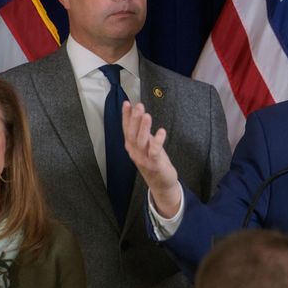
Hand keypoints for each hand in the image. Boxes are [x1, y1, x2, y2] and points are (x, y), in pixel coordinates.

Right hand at [121, 101, 180, 216]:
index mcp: (131, 146)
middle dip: (134, 119)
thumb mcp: (146, 145)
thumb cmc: (154, 161)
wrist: (161, 183)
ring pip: (141, 141)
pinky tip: (162, 131)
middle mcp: (134, 152)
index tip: (127, 103)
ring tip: (147, 115)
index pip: (126, 129)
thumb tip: (139, 114)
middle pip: (132, 134)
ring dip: (144, 128)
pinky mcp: (154, 164)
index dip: (126, 116)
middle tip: (138, 106)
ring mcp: (143, 159)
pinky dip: (157, 141)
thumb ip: (142, 132)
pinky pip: (154, 152)